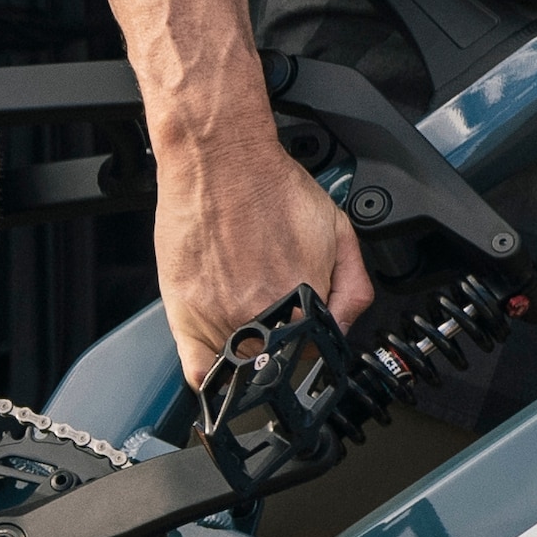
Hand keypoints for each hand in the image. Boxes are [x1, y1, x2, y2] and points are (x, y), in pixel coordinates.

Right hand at [150, 106, 371, 388]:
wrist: (220, 161)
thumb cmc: (271, 188)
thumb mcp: (338, 231)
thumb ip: (352, 289)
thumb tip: (343, 328)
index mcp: (304, 305)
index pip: (314, 352)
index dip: (308, 336)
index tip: (298, 322)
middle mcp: (263, 319)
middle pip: (277, 363)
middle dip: (278, 339)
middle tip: (268, 303)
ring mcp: (221, 320)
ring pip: (241, 365)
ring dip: (246, 347)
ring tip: (241, 305)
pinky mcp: (184, 314)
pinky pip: (200, 373)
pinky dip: (211, 375)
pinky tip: (217, 355)